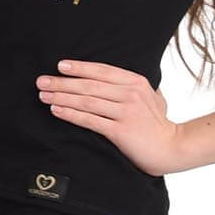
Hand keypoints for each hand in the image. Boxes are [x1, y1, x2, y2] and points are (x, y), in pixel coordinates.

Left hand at [36, 58, 180, 176]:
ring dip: (61, 97)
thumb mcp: (154, 98)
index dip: (79, 67)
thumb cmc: (159, 125)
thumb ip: (138, 87)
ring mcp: (126, 112)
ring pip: (86, 101)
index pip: (102, 71)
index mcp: (136, 82)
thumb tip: (122, 80)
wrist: (172, 148)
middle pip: (89, 85)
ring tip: (44, 96)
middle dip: (62, 82)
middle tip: (42, 81)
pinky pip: (89, 120)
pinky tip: (57, 110)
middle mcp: (130, 94)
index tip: (59, 66)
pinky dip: (70, 114)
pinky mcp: (120, 131)